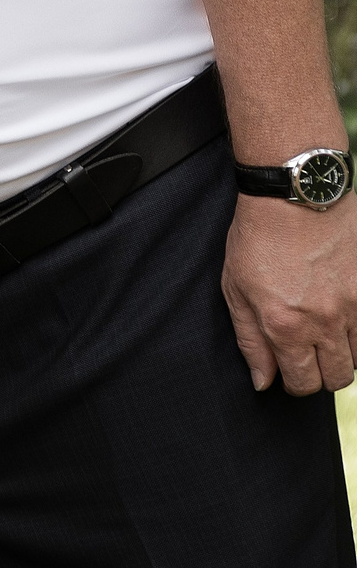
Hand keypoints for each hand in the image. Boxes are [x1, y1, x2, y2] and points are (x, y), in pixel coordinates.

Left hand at [222, 192, 356, 392]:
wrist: (293, 196)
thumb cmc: (258, 239)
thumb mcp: (235, 289)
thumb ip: (250, 341)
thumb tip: (263, 382)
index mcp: (284, 326)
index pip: (302, 382)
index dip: (295, 383)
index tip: (291, 372)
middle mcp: (324, 322)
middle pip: (336, 377)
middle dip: (321, 373)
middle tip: (309, 354)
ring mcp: (355, 306)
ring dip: (343, 353)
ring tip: (326, 331)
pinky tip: (344, 317)